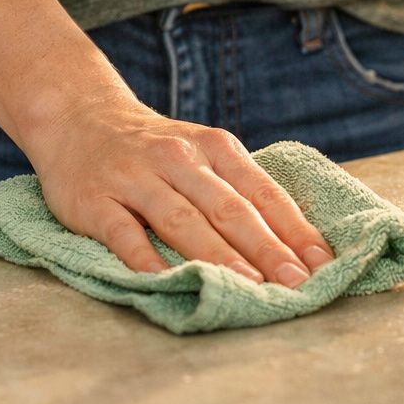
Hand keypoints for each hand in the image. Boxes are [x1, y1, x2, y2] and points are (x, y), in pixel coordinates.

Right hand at [20, 93, 334, 284]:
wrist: (81, 118)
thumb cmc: (159, 150)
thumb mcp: (204, 154)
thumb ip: (239, 190)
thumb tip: (294, 241)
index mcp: (216, 147)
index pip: (264, 192)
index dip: (295, 229)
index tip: (322, 263)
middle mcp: (180, 159)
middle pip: (230, 209)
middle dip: (268, 248)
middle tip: (297, 283)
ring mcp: (136, 178)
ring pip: (183, 221)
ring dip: (219, 255)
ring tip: (249, 285)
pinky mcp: (95, 200)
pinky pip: (123, 233)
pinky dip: (145, 258)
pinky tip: (166, 281)